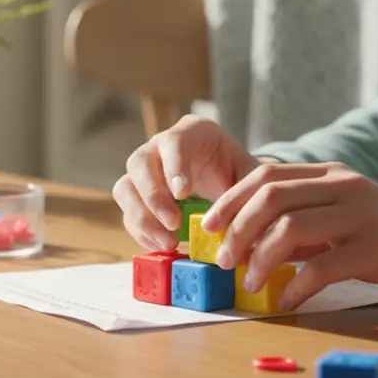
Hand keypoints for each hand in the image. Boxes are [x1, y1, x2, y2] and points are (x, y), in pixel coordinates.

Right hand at [113, 115, 260, 250]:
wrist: (232, 185)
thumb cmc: (241, 176)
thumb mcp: (252, 178)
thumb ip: (248, 193)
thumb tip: (241, 224)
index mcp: (191, 132)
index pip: (173, 142)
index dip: (174, 167)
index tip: (184, 194)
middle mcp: (159, 147)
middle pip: (139, 163)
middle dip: (153, 196)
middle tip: (174, 223)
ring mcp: (144, 172)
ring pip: (125, 188)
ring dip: (142, 217)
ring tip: (168, 241)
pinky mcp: (138, 198)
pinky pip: (128, 213)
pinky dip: (141, 232)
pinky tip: (162, 245)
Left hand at [204, 162, 377, 308]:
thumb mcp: (345, 219)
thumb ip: (304, 222)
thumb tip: (249, 241)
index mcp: (332, 176)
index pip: (266, 176)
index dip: (230, 200)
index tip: (208, 226)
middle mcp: (345, 187)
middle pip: (270, 197)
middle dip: (236, 228)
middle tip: (221, 259)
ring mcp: (363, 216)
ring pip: (291, 229)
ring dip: (259, 258)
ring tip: (247, 283)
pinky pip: (323, 267)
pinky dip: (296, 286)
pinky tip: (286, 300)